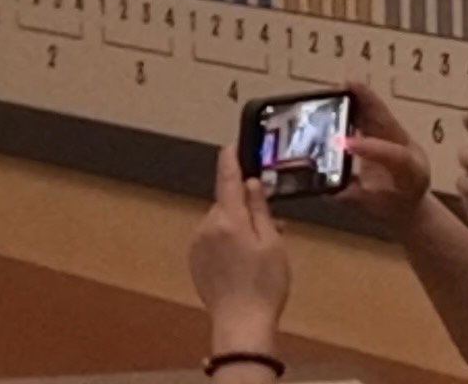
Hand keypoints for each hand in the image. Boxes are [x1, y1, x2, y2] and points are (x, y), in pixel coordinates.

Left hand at [191, 145, 289, 358]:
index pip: (227, 180)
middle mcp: (206, 225)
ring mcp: (197, 242)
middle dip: (245, 209)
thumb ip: (260, 210)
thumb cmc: (264, 285)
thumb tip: (251, 183)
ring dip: (238, 228)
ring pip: (220, 223)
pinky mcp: (194, 258)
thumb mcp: (272, 244)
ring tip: (261, 252)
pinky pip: (212, 239)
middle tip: (273, 226)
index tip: (232, 146)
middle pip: (226, 204)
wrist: (240, 322)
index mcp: (227, 219)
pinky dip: (227, 242)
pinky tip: (243, 263)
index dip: (230, 161)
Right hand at [342, 81, 434, 234]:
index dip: (373, 148)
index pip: (396, 156)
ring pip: (382, 115)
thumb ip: (356, 199)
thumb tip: (332, 191)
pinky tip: (343, 92)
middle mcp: (408, 151)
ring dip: (363, 99)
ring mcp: (400, 140)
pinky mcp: (389, 133)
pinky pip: (375, 115)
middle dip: (371, 105)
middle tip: (349, 88)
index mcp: (411, 173)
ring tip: (345, 85)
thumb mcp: (375, 210)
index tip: (347, 144)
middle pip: (391, 125)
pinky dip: (359, 103)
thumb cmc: (392, 208)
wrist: (409, 205)